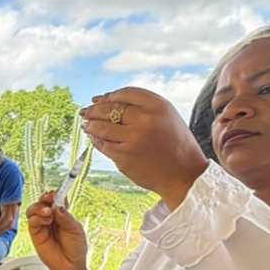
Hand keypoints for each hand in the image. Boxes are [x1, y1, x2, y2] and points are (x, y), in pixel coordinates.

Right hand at [26, 192, 88, 269]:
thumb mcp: (76, 229)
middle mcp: (51, 217)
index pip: (56, 199)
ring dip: (39, 207)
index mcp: (62, 214)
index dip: (55, 194)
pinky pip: (31, 221)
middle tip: (50, 197)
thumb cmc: (75, 247)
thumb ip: (66, 217)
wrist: (71, 265)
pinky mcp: (35, 234)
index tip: (57, 192)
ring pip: (33, 209)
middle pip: (42, 202)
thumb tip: (57, 206)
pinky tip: (46, 220)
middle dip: (45, 197)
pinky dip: (37, 217)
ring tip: (49, 213)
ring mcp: (42, 225)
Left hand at [80, 88, 208, 208]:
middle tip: (85, 111)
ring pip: (102, 126)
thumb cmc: (176, 145)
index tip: (100, 99)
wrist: (185, 175)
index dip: (109, 96)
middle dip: (94, 109)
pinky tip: (93, 138)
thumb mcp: (167, 117)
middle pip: (110, 108)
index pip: (125, 93)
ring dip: (90, 124)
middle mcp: (145, 120)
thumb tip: (107, 100)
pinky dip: (95, 140)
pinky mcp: (124, 156)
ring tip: (86, 124)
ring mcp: (133, 139)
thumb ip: (143, 107)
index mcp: (159, 106)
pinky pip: (103, 144)